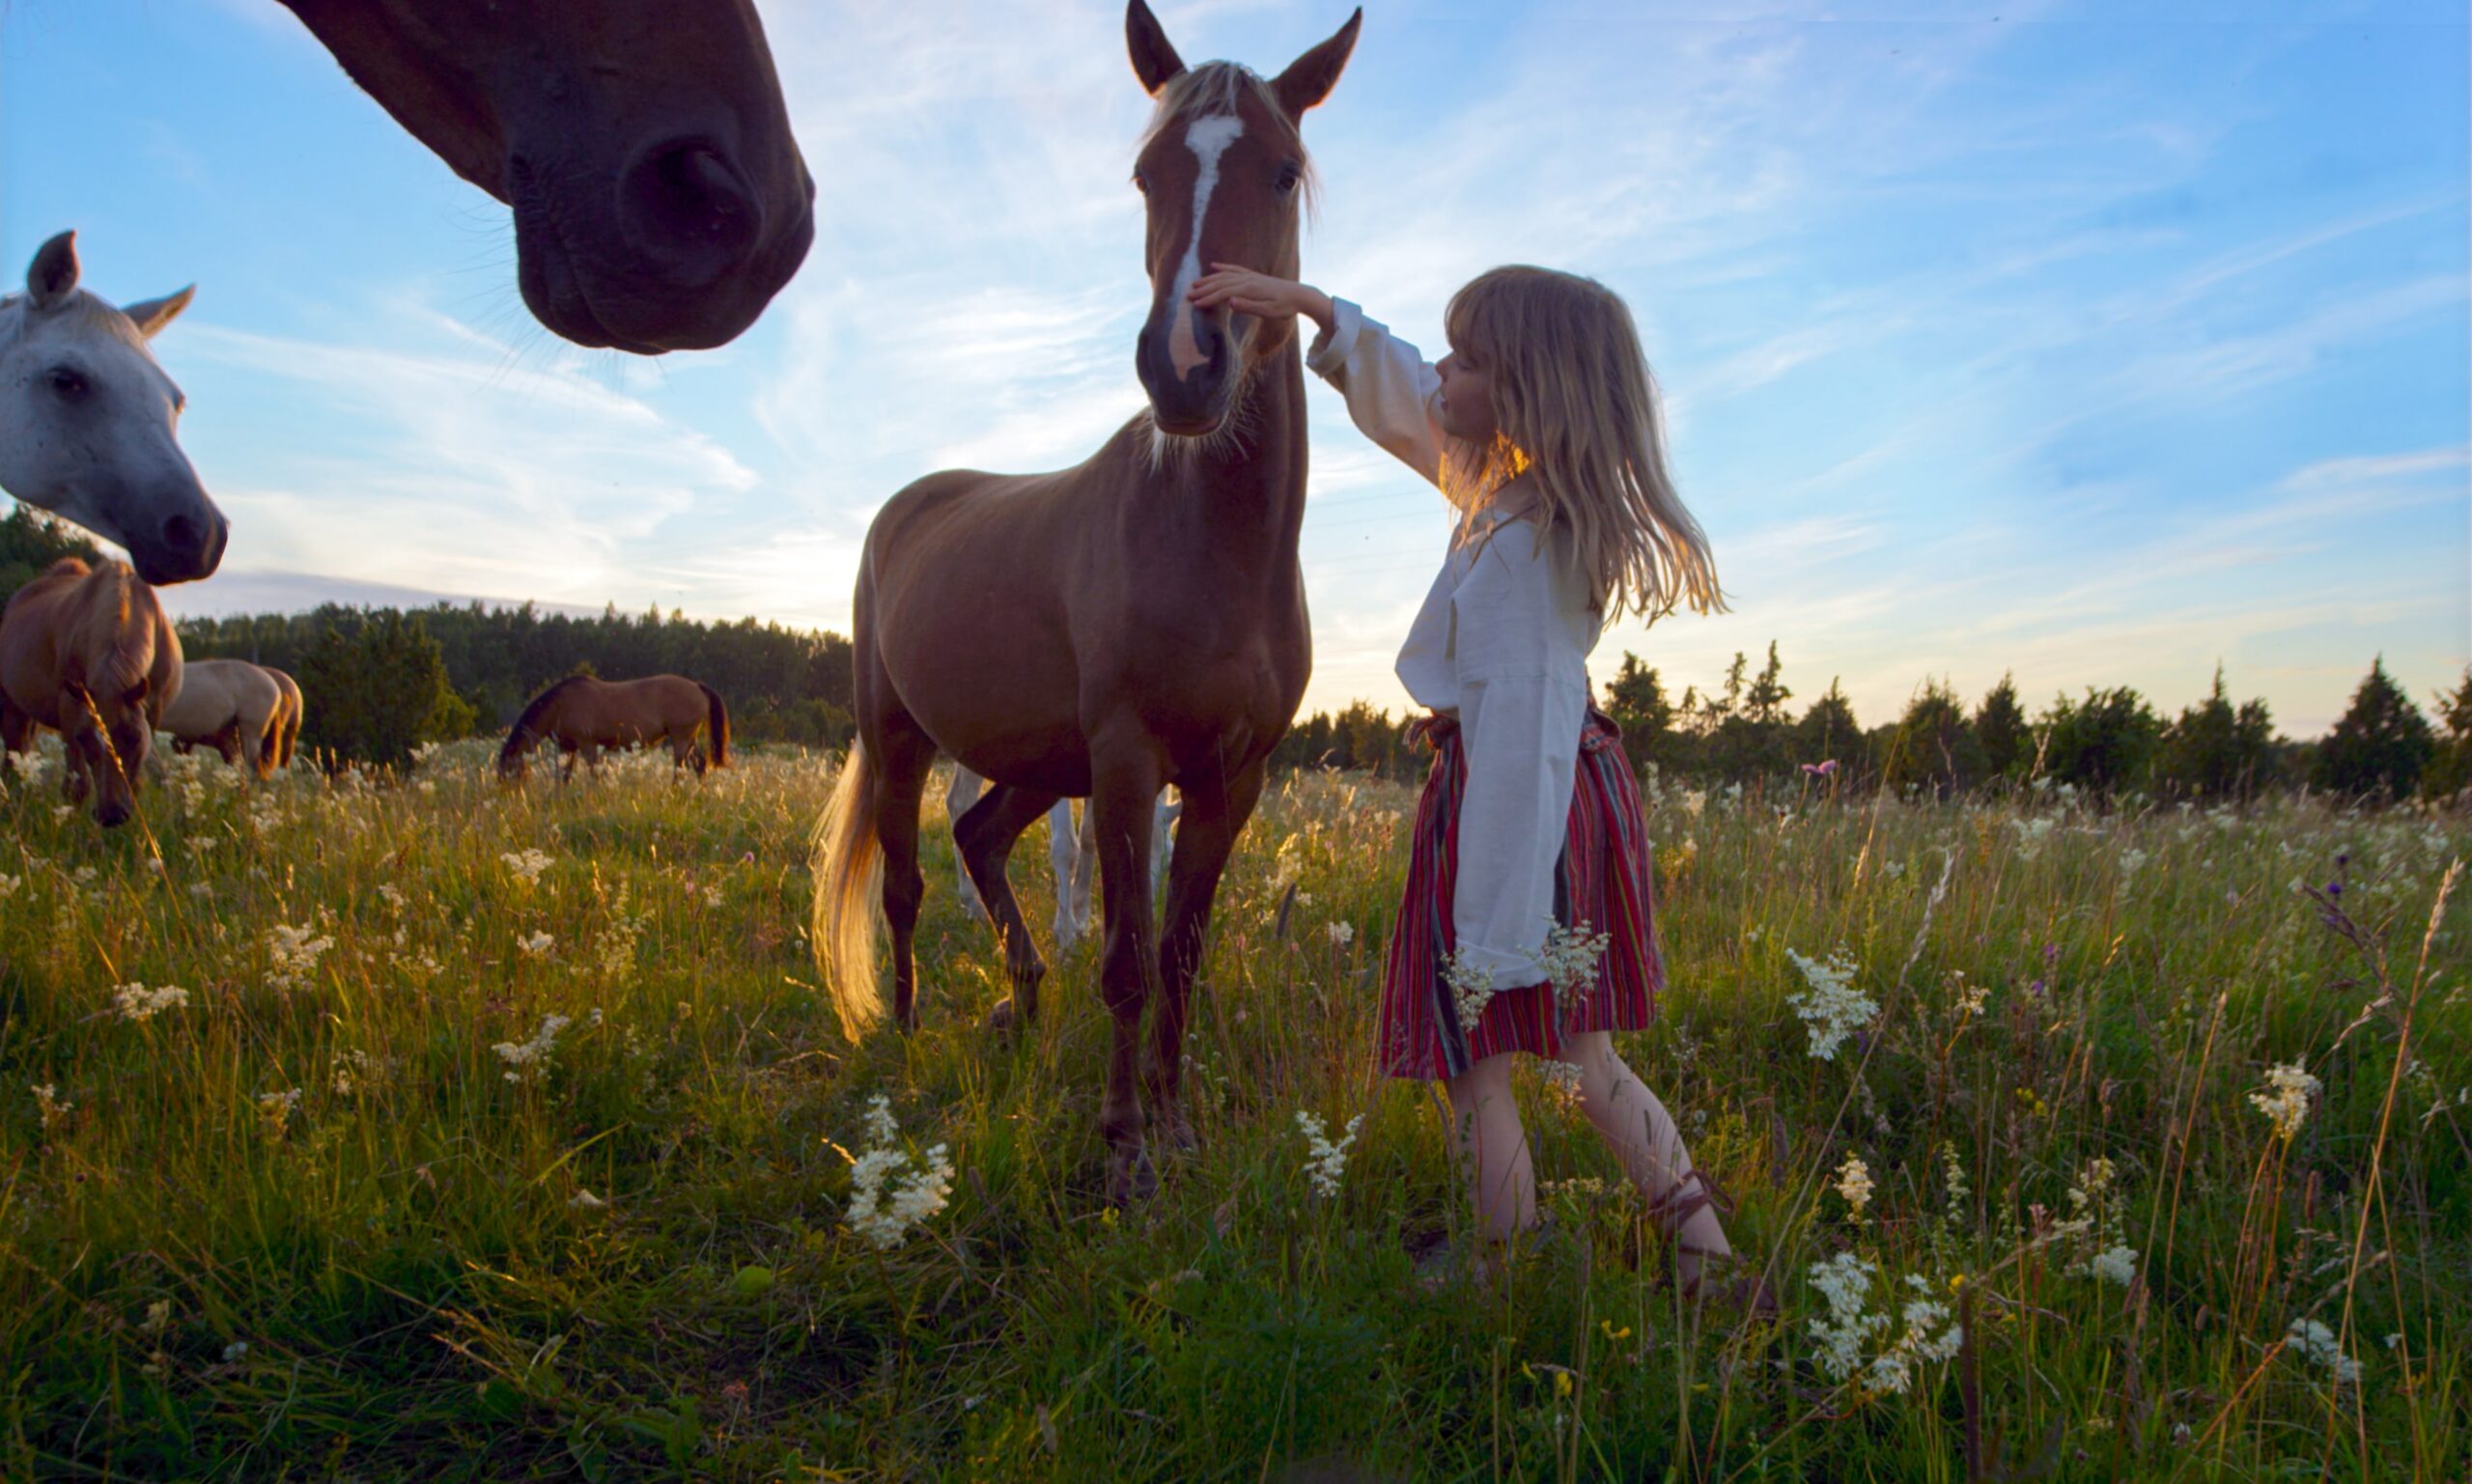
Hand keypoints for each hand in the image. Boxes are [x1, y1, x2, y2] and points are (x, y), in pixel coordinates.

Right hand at [1189, 264, 1332, 335]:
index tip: (1195, 305)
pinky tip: (1213, 266)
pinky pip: (1234, 269)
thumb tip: (1229, 302)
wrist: (1299, 295)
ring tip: (1194, 284)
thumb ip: (1248, 307)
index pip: (1223, 294)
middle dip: (1203, 289)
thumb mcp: (1268, 312)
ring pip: (1224, 275)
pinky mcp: (1253, 275)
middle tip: (1187, 296)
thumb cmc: (1284, 307)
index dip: (1208, 299)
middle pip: (1220, 283)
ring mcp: (1249, 276)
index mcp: (1249, 289)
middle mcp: (1247, 279)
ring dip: (1208, 279)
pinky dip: (1223, 267)